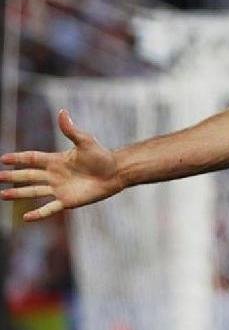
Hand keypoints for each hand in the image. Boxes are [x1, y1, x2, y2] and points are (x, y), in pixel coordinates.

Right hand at [0, 110, 124, 220]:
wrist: (116, 173)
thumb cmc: (101, 156)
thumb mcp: (85, 141)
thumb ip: (70, 130)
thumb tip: (62, 112)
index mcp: (56, 160)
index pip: (32, 158)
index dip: (18, 158)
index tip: (3, 159)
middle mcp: (55, 175)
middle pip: (28, 175)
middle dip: (13, 176)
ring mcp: (59, 188)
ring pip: (34, 191)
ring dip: (18, 193)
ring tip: (3, 195)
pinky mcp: (67, 201)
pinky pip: (49, 208)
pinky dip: (38, 213)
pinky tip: (25, 217)